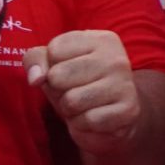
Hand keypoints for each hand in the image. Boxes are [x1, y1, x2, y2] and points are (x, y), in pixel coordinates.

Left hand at [26, 30, 142, 148]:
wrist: (115, 112)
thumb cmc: (79, 82)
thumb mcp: (55, 63)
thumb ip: (36, 60)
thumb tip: (36, 78)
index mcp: (102, 39)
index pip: (55, 50)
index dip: (52, 66)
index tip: (68, 70)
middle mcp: (116, 59)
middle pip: (58, 76)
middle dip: (58, 89)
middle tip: (74, 91)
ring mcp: (124, 84)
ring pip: (71, 101)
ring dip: (69, 109)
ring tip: (83, 105)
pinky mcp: (128, 110)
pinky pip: (86, 120)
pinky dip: (82, 125)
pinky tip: (93, 118)